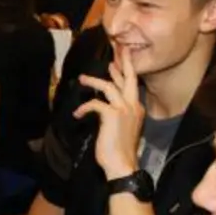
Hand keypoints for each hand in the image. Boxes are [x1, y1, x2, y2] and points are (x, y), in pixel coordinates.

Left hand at [74, 40, 146, 180]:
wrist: (122, 165)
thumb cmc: (120, 151)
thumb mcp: (123, 129)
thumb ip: (118, 116)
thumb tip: (105, 107)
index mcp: (137, 109)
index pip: (132, 85)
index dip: (124, 72)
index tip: (117, 62)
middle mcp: (134, 106)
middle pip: (129, 78)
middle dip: (123, 62)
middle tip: (116, 49)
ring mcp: (124, 109)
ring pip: (109, 86)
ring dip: (93, 82)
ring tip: (82, 79)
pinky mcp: (112, 115)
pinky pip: (95, 103)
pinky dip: (85, 107)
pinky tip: (78, 114)